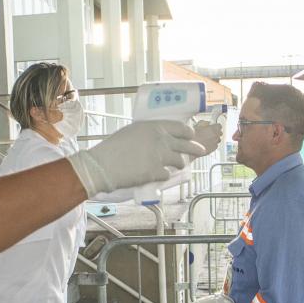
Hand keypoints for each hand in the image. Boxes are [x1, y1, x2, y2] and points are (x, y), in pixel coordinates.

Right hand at [66, 120, 207, 196]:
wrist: (102, 166)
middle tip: (201, 151)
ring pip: (179, 161)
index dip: (189, 133)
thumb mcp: (132, 132)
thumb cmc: (112, 148)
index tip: (192, 136)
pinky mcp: (156, 172)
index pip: (181, 128)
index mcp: (154, 127)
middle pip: (187, 145)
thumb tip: (160, 138)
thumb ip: (148, 134)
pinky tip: (156, 174)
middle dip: (196, 149)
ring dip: (178, 164)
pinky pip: (167, 175)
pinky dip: (163, 175)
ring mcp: (160, 157)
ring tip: (176, 165)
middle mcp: (161, 140)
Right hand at [193, 120, 222, 154]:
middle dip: (215, 132)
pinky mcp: (213, 149)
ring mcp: (215, 143)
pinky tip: (206, 143)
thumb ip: (205, 122)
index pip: (219, 126)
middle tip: (209, 132)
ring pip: (218, 140)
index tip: (213, 126)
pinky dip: (212, 144)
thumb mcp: (198, 124)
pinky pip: (215, 146)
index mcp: (214, 129)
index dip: (215, 125)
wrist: (189, 146)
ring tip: (206, 138)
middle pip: (220, 133)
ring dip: (214, 138)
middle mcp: (216, 136)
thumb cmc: (193, 136)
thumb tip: (207, 123)